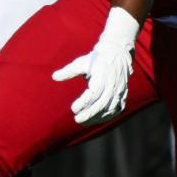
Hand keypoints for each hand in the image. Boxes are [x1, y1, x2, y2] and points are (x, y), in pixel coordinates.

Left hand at [52, 6, 139, 124]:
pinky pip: (117, 109)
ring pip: (109, 108)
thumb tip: (54, 77)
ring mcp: (119, 91)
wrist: (116, 54)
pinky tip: (97, 119)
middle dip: (89, 114)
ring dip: (97, 117)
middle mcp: (112, 85)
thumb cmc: (96, 59)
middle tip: (77, 119)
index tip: (73, 109)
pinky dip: (107, 116)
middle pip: (101, 104)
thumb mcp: (81, 63)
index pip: (93, 94)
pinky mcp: (123, 94)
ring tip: (84, 122)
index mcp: (102, 76)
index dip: (83, 102)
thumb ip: (68, 71)